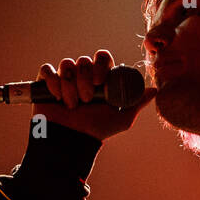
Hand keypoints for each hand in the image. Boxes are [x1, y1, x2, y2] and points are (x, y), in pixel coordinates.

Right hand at [34, 49, 156, 141]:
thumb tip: (154, 90)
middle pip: (84, 60)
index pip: (102, 58)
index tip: (100, 82)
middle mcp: (82, 76)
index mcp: (100, 78)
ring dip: (69, 85)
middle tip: (87, 99)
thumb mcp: (122, 118)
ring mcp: (64, 78)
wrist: (72, 141)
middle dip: (85, 79)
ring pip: (66, 65)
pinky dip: (52, 82)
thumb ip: (137, 102)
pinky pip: (47, 71)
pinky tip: (56, 97)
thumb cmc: (97, 130)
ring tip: (72, 104)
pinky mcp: (45, 83)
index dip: (100, 65)